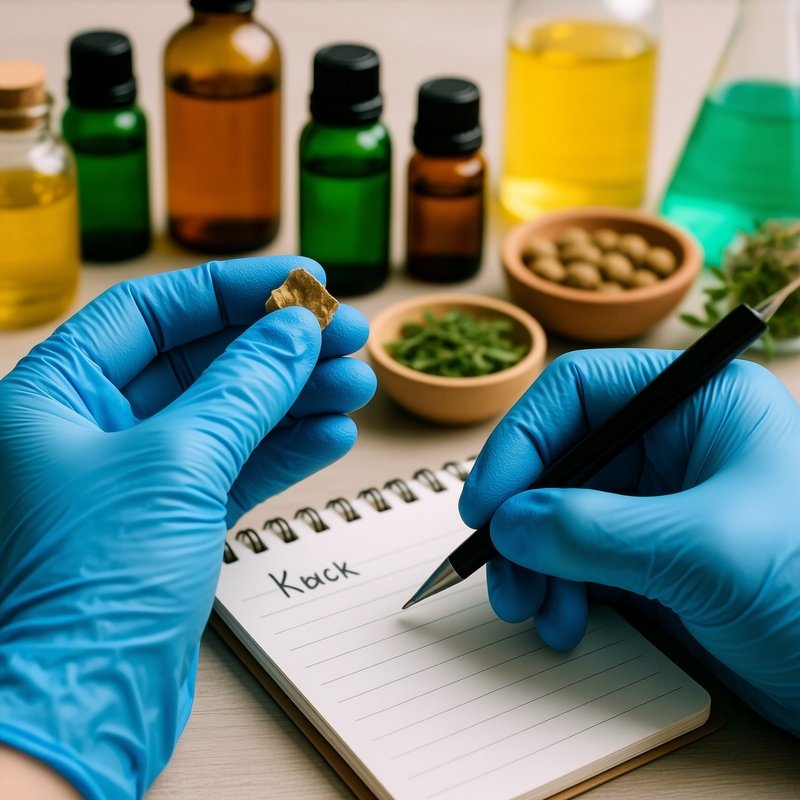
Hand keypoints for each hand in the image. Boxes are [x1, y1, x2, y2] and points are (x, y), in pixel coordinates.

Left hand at [0, 257, 375, 798]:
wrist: (82, 708)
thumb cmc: (89, 586)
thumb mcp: (175, 462)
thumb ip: (241, 386)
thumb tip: (293, 330)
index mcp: (55, 395)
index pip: (151, 312)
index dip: (232, 290)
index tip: (301, 280)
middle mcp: (91, 430)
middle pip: (199, 360)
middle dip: (277, 346)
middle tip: (345, 334)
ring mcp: (135, 479)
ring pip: (228, 415)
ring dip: (295, 396)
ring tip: (357, 382)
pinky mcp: (171, 523)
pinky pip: (237, 466)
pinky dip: (286, 449)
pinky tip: (333, 433)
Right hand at [459, 349, 799, 736]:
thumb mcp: (705, 552)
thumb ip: (593, 531)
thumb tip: (506, 525)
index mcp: (698, 403)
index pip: (577, 392)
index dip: (519, 441)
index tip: (485, 505)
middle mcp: (673, 443)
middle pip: (559, 458)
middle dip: (522, 519)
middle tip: (500, 573)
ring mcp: (659, 502)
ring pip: (559, 513)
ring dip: (532, 562)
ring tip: (530, 610)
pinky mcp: (652, 555)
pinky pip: (578, 558)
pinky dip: (557, 589)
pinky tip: (563, 623)